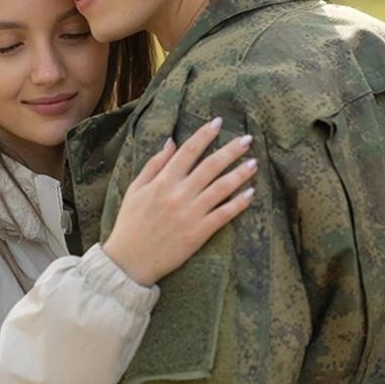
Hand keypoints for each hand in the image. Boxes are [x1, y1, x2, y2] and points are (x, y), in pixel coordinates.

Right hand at [103, 120, 256, 286]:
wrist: (130, 261)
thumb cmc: (130, 223)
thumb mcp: (135, 189)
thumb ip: (154, 164)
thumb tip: (171, 142)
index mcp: (162, 181)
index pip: (188, 151)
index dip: (204, 135)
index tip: (218, 122)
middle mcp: (179, 194)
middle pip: (210, 166)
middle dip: (231, 150)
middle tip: (247, 139)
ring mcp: (191, 214)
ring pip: (221, 188)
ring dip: (240, 173)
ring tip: (254, 162)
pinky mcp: (199, 233)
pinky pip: (223, 214)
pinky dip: (239, 203)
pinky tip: (250, 193)